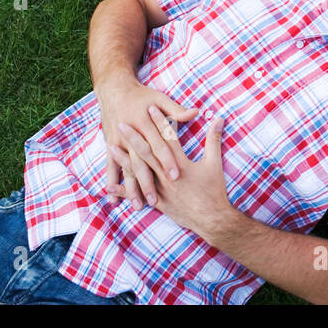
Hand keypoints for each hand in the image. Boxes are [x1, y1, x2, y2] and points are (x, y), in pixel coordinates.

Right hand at [96, 80, 198, 206]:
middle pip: (142, 163)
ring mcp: (118, 143)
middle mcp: (131, 136)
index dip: (168, 161)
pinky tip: (114, 201)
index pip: (160, 146)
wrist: (114, 91)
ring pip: (126, 170)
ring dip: (132, 188)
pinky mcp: (111, 147)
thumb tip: (197, 111)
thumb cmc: (142, 96)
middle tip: (157, 199)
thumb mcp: (160, 98)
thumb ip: (177, 109)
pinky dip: (113, 185)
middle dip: (148, 182)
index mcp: (145, 124)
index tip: (177, 175)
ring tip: (139, 206)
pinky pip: (110, 169)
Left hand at [108, 109, 232, 240]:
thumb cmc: (214, 191)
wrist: (211, 219)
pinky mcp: (157, 202)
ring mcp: (159, 190)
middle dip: (133, 136)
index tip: (150, 108)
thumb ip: (214, 140)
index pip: (167, 138)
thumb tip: (219, 119)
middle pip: (147, 153)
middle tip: (122, 123)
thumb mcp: (215, 164)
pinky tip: (108, 186)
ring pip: (137, 172)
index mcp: (180, 164)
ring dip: (123, 159)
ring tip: (110, 146)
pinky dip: (121, 191)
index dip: (159, 122)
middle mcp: (166, 176)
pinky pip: (135, 195)